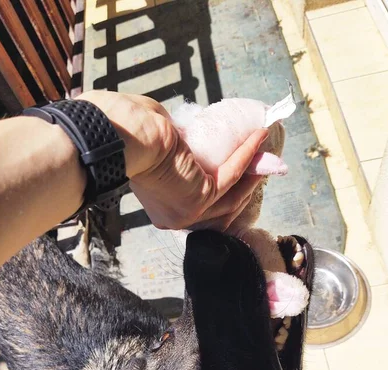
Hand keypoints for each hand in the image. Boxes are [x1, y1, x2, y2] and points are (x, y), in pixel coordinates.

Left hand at [78, 91, 267, 229]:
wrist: (125, 134)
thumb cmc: (133, 134)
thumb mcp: (163, 149)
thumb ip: (182, 152)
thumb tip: (194, 142)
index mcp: (162, 208)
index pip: (202, 205)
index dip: (226, 187)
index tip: (242, 167)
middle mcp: (175, 218)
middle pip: (222, 206)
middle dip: (245, 183)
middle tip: (259, 160)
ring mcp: (188, 212)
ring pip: (231, 195)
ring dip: (251, 171)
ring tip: (262, 147)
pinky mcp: (200, 198)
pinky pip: (231, 177)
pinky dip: (246, 156)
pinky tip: (257, 137)